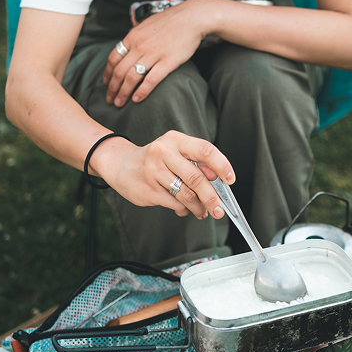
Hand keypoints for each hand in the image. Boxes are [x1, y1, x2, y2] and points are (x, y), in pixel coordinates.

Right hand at [90, 130, 234, 219]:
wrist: (120, 164)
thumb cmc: (154, 159)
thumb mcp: (175, 152)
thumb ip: (195, 163)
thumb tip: (217, 178)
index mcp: (175, 140)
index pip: (205, 150)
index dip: (222, 165)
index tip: (230, 179)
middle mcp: (164, 153)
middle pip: (197, 178)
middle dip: (212, 197)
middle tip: (219, 209)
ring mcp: (154, 172)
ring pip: (186, 194)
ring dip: (199, 207)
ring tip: (203, 211)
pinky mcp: (148, 190)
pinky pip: (174, 204)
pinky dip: (184, 210)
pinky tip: (185, 209)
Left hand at [103, 0, 215, 106]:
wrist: (192, 17)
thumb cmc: (171, 20)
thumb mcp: (147, 24)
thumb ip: (136, 36)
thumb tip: (128, 46)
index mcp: (133, 37)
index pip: (113, 58)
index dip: (107, 74)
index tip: (106, 84)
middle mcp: (139, 46)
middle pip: (119, 71)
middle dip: (112, 88)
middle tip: (110, 99)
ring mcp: (153, 54)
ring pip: (131, 78)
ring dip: (123, 93)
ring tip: (120, 103)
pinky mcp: (168, 62)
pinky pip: (151, 80)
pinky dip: (142, 91)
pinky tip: (137, 99)